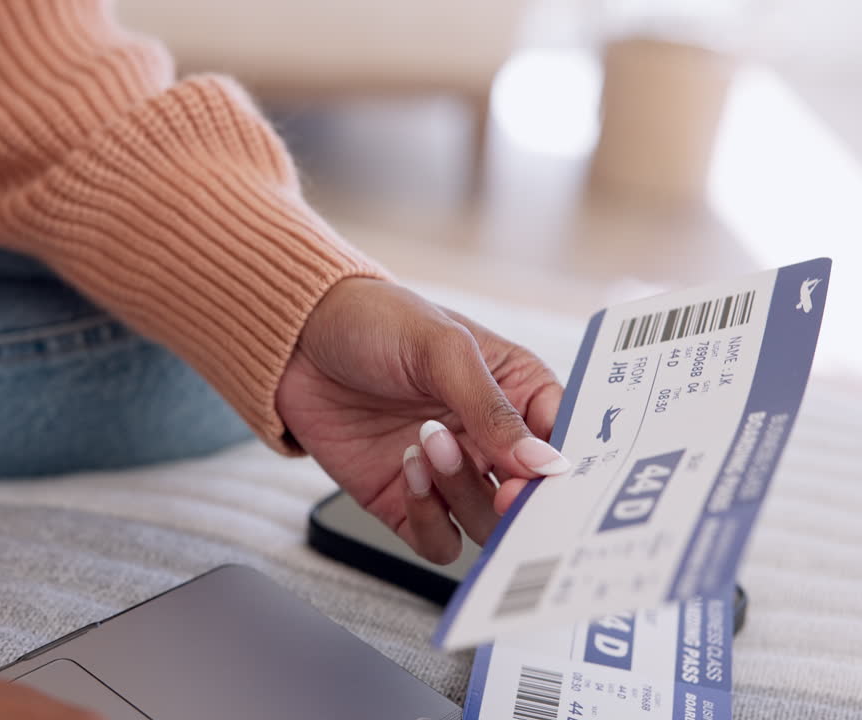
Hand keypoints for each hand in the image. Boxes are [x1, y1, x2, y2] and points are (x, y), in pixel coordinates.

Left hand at [277, 279, 567, 564]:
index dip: (566, 464)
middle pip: (531, 496)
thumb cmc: (375, 322)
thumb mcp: (441, 348)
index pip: (565, 441)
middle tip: (504, 487)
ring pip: (487, 523)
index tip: (553, 473)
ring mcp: (450, 475)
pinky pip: (437, 539)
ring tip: (428, 442)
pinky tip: (407, 469)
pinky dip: (429, 516)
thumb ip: (492, 408)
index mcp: (518, 392)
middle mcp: (490, 440)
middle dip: (521, 497)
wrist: (295, 339)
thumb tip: (546, 463)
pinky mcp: (405, 502)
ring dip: (463, 492)